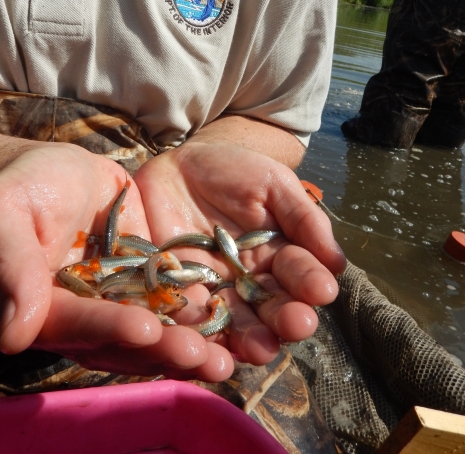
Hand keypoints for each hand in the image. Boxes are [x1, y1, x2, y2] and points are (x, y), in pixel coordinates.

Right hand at [0, 143, 232, 380]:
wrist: (53, 168)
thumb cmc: (20, 186)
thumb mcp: (2, 213)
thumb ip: (9, 267)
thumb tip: (12, 334)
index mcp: (42, 309)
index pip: (75, 325)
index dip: (107, 327)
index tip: (145, 328)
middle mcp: (83, 313)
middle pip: (122, 339)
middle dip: (162, 349)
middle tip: (203, 358)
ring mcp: (118, 297)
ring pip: (153, 325)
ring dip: (187, 342)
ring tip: (225, 358)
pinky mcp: (146, 276)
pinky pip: (171, 297)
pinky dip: (196, 311)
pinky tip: (228, 320)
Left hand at [134, 140, 345, 365]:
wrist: (179, 164)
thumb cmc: (233, 169)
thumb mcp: (273, 183)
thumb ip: (302, 217)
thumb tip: (337, 261)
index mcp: (278, 255)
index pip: (298, 274)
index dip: (310, 282)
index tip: (321, 290)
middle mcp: (249, 281)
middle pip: (270, 307)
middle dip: (285, 318)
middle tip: (297, 324)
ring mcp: (213, 289)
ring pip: (234, 321)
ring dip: (249, 338)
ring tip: (261, 349)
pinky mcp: (176, 292)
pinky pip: (187, 316)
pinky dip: (198, 334)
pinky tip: (209, 347)